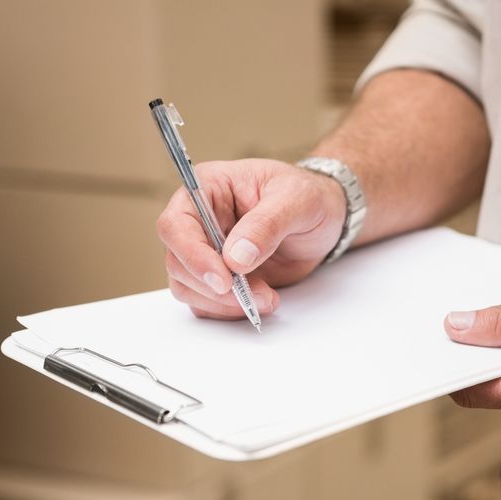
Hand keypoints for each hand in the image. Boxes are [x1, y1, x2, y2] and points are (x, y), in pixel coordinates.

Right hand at [156, 158, 345, 319]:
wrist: (324, 219)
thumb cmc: (309, 197)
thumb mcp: (297, 200)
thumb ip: (267, 225)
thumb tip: (236, 257)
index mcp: (208, 188)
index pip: (176, 223)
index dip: (192, 254)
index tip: (222, 279)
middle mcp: (198, 221)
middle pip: (177, 261)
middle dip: (212, 287)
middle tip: (253, 295)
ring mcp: (205, 251)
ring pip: (187, 287)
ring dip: (223, 303)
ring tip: (267, 297)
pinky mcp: (218, 277)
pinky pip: (205, 303)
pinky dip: (229, 310)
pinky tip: (260, 300)